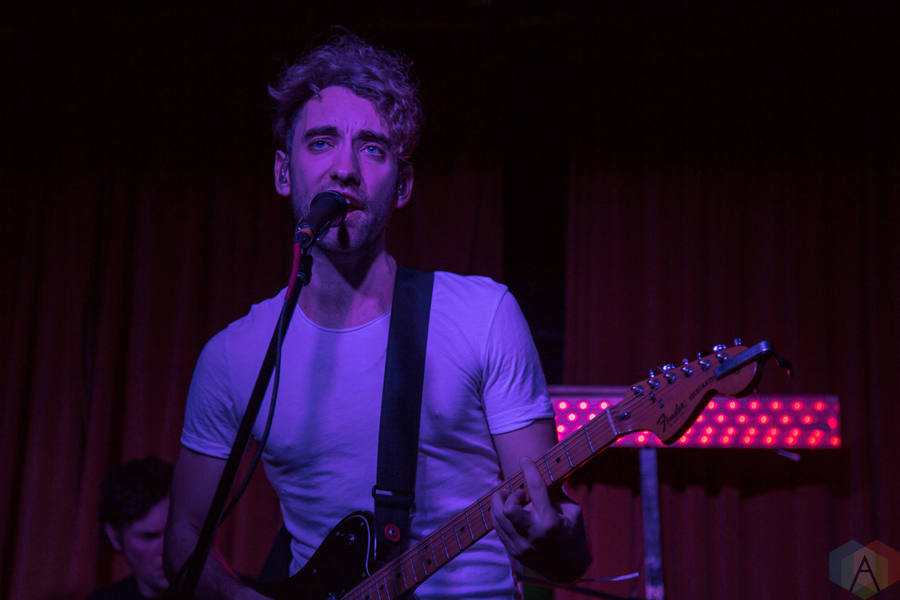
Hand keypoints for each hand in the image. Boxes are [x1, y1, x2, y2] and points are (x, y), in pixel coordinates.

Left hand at [491, 456, 590, 582]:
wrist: (570, 570)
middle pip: (508, 508)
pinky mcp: (514, 552)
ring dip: (500, 503)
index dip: (529, 470)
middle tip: (516, 491)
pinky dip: (500, 516)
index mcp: (550, 522)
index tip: (524, 460)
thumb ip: (556, 493)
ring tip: (508, 498)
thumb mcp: (573, 512)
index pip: (536, 489)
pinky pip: (499, 529)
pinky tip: (507, 511)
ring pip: (499, 518)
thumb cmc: (574, 536)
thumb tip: (544, 471)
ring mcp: (521, 546)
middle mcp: (533, 534)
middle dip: (508, 494)